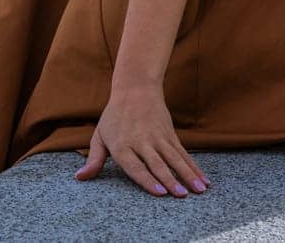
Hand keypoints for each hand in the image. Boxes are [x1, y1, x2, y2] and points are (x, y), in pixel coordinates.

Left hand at [74, 82, 209, 197]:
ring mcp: (158, 137)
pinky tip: (204, 180)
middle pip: (157, 163)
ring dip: (188, 175)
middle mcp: (141, 142)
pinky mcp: (170, 134)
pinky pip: (183, 153)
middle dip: (171, 180)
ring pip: (174, 158)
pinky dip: (194, 167)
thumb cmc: (114, 117)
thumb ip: (94, 159)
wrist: (135, 88)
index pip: (135, 166)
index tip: (160, 193)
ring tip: (200, 190)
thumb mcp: (100, 136)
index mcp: (122, 145)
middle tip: (182, 195)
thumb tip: (80, 178)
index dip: (148, 180)